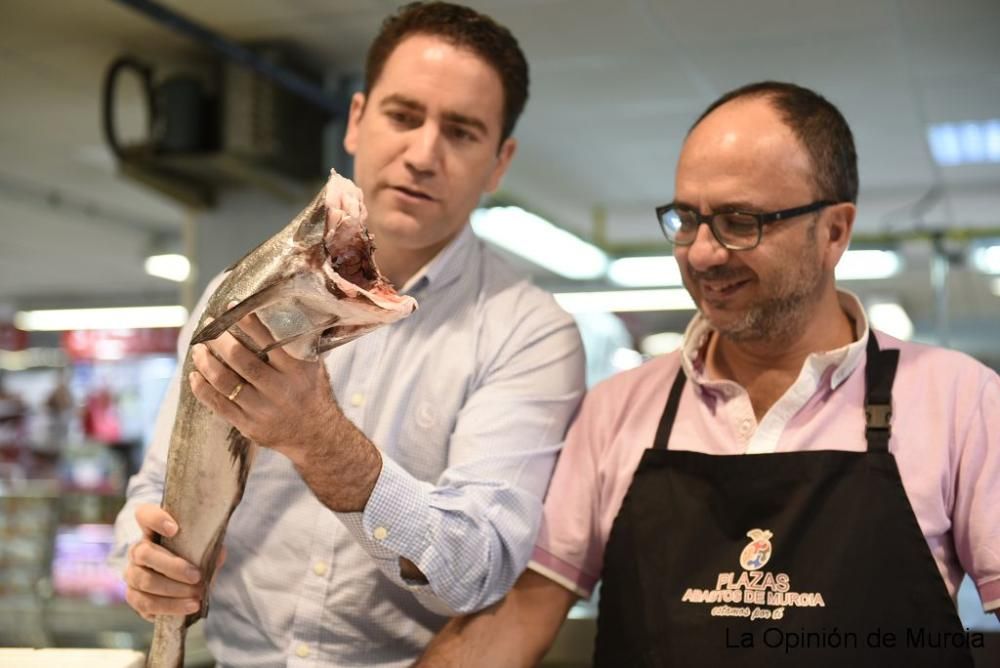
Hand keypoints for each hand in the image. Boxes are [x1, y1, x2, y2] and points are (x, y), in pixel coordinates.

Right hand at [124, 504, 224, 620]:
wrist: (181, 583)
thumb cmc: (191, 558)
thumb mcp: (202, 550)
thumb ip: (210, 549)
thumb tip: (219, 554)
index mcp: (152, 531)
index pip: (144, 514)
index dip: (155, 519)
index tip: (174, 529)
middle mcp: (137, 550)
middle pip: (143, 553)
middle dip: (172, 566)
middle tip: (196, 576)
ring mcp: (132, 574)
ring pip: (144, 580)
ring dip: (173, 590)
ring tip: (196, 595)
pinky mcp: (134, 596)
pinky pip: (146, 603)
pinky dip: (170, 606)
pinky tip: (189, 606)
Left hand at [189, 309, 381, 510]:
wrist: (317, 437)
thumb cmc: (313, 394)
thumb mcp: (314, 368)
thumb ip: (299, 345)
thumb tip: (281, 312)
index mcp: (297, 371)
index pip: (269, 341)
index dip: (248, 322)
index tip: (232, 306)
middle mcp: (280, 390)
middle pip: (241, 359)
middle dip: (220, 339)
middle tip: (209, 326)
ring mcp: (262, 410)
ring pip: (225, 382)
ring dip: (206, 362)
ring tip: (198, 349)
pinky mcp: (249, 426)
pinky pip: (219, 405)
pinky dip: (202, 389)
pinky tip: (194, 375)